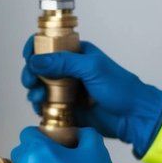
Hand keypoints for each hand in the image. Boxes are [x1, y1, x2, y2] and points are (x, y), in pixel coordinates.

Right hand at [21, 37, 161, 154]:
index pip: (49, 45)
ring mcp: (68, 90)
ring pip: (41, 88)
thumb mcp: (92, 69)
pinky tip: (42, 108)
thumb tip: (37, 60)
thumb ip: (64, 62)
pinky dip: (41, 107)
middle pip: (40, 68)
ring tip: (38, 96)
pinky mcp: (68, 108)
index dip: (35, 49)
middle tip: (30, 81)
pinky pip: (47, 106)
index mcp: (77, 54)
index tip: (28, 58)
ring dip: (34, 91)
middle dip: (31, 73)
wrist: (133, 117)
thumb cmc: (122, 89)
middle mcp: (70, 71)